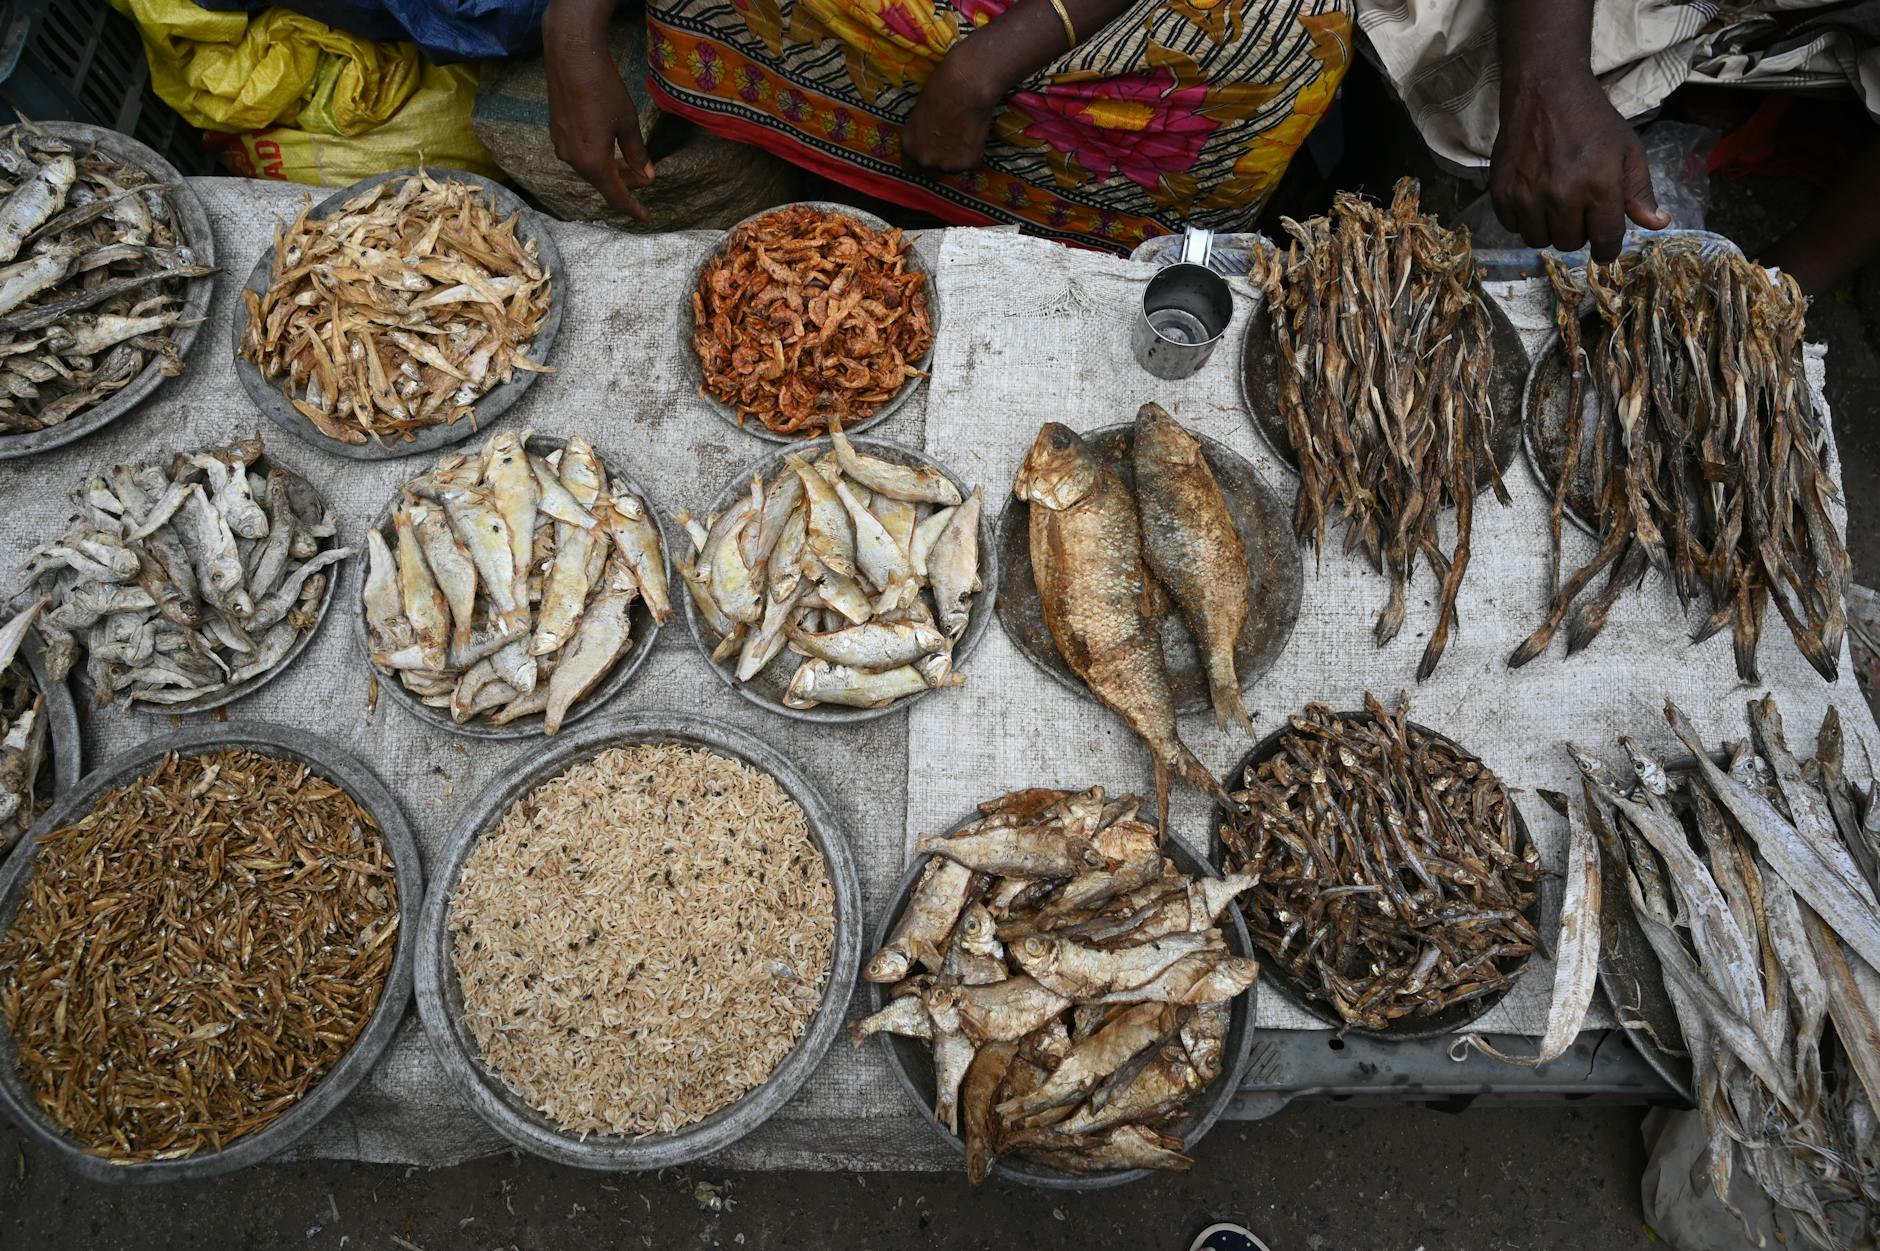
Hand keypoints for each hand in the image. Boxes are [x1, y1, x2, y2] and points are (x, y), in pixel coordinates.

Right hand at [544, 5, 654, 220]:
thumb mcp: (628, 123)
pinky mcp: (557, 132)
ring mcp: (561, 146)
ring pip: (590, 169)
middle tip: (646, 177)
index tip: (646, 217)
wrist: (571, 58)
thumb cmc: (603, 89)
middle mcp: (572, 160)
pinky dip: (597, 158)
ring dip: (611, 170)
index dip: (633, 208)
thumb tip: (647, 175)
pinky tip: (609, 147)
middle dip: (625, 184)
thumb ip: (638, 154)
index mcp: (592, 162)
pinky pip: (580, 155)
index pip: (616, 196)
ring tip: (630, 162)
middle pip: (602, 183)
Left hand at [904, 49, 1002, 177]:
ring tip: (964, 136)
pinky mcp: (968, 163)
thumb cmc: (939, 91)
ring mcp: (947, 165)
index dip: (920, 163)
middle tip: (950, 146)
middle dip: (939, 163)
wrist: (965, 89)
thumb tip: (929, 138)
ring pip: (953, 169)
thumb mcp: (920, 114)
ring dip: (957, 158)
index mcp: (910, 147)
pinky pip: (972, 162)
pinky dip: (974, 153)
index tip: (929, 156)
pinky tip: (975, 134)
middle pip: (932, 174)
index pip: (911, 169)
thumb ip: (922, 134)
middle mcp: (925, 160)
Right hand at [1490, 68, 1668, 260]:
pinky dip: (1524, 219)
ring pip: (1539, 240)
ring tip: (1555, 205)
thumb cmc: (1592, 120)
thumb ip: (1640, 191)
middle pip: (1570, 244)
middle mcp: (1562, 194)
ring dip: (1549, 229)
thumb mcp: (1627, 150)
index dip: (1607, 250)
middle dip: (1578, 232)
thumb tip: (1658, 223)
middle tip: (1579, 209)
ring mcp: (1528, 194)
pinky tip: (1533, 197)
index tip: (1605, 248)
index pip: (1605, 240)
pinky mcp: (1502, 191)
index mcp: (1600, 185)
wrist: (1545, 91)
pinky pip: (1512, 227)